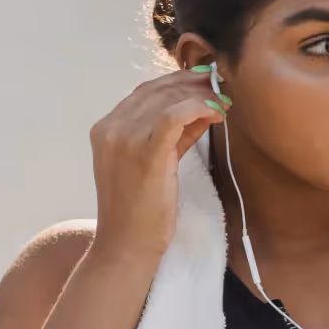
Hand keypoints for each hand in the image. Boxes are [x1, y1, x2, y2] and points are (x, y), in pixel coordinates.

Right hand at [89, 66, 228, 260]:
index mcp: (105, 129)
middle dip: (192, 83)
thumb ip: (172, 136)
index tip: (203, 82)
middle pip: (157, 90)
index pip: (144, 92)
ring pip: (168, 99)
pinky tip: (217, 113)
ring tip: (224, 101)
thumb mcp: (151, 165)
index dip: (177, 82)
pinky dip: (199, 107)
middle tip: (220, 85)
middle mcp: (111, 128)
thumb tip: (201, 111)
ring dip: (201, 95)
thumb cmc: (139, 212)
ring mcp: (125, 139)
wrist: (126, 246)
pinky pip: (175, 115)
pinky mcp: (146, 153)